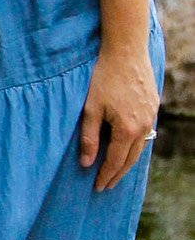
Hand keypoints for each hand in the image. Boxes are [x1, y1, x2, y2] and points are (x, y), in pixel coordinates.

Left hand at [79, 43, 160, 189]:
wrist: (126, 51)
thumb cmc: (104, 78)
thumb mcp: (90, 108)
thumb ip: (88, 138)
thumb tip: (86, 163)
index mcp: (127, 129)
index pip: (115, 161)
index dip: (105, 175)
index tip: (97, 187)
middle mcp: (144, 126)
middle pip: (130, 159)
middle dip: (117, 174)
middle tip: (106, 186)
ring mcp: (151, 116)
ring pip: (140, 147)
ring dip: (127, 161)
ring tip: (116, 171)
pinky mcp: (153, 106)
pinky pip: (145, 133)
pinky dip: (135, 145)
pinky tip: (127, 146)